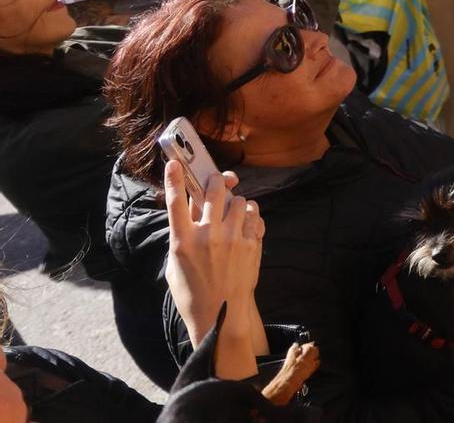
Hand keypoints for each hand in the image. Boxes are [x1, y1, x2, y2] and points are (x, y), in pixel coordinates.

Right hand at [164, 159, 266, 355]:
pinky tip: (245, 224)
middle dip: (216, 181)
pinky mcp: (252, 244)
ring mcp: (232, 238)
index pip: (176, 203)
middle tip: (217, 182)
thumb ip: (181, 235)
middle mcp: (207, 235)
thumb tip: (189, 209)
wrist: (220, 314)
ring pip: (239, 200)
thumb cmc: (191, 291)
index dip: (174, 179)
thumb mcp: (175, 264)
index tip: (175, 162)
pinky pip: (255, 215)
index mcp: (182, 241)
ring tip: (232, 212)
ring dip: (235, 201)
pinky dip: (250, 215)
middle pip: (213, 190)